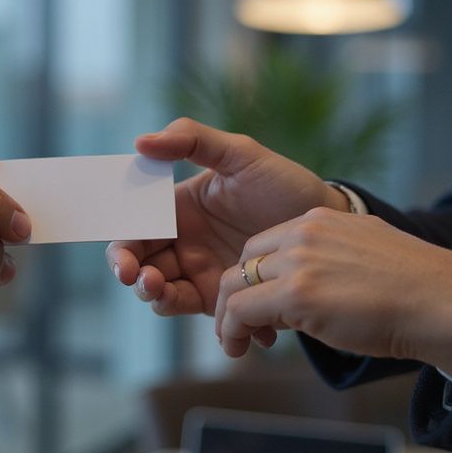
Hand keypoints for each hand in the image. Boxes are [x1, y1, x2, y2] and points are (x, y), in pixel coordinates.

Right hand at [107, 117, 348, 318]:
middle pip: (136, 263)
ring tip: (165, 292)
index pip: (134, 227)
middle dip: (130, 273)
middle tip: (142, 278)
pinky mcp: (219, 297)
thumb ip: (193, 140)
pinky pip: (194, 310)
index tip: (124, 257)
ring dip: (154, 295)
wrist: (330, 224)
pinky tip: (211, 308)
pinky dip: (188, 312)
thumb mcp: (241, 154)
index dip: (120, 244)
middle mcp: (181, 241)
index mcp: (178, 208)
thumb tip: (141, 142)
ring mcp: (198, 271)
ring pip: (158, 291)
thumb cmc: (283, 184)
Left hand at [215, 207, 451, 379]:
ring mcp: (298, 261)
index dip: (255, 277)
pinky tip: (238, 348)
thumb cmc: (413, 292)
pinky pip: (241, 311)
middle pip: (244, 261)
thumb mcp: (361, 258)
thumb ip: (325, 264)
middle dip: (236, 295)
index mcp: (321, 219)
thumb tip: (299, 296)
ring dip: (229, 317)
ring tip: (235, 342)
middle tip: (242, 326)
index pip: (265, 244)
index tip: (258, 304)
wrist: (444, 304)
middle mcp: (304, 233)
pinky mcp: (296, 293)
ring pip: (234, 285)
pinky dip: (232, 331)